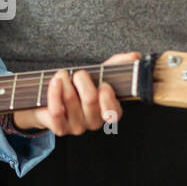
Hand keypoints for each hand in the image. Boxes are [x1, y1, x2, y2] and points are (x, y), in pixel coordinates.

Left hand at [12, 51, 138, 133]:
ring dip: (65, 80)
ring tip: (62, 75)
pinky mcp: (60, 129)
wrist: (52, 101)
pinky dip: (54, 91)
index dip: (108, 96)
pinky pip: (57, 110)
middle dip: (82, 79)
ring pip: (71, 100)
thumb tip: (135, 56)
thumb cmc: (78, 87)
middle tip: (78, 73)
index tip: (102, 84)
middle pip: (90, 99)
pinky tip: (55, 82)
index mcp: (108, 112)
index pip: (114, 112)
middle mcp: (94, 122)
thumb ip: (117, 64)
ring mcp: (77, 127)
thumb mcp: (99, 74)